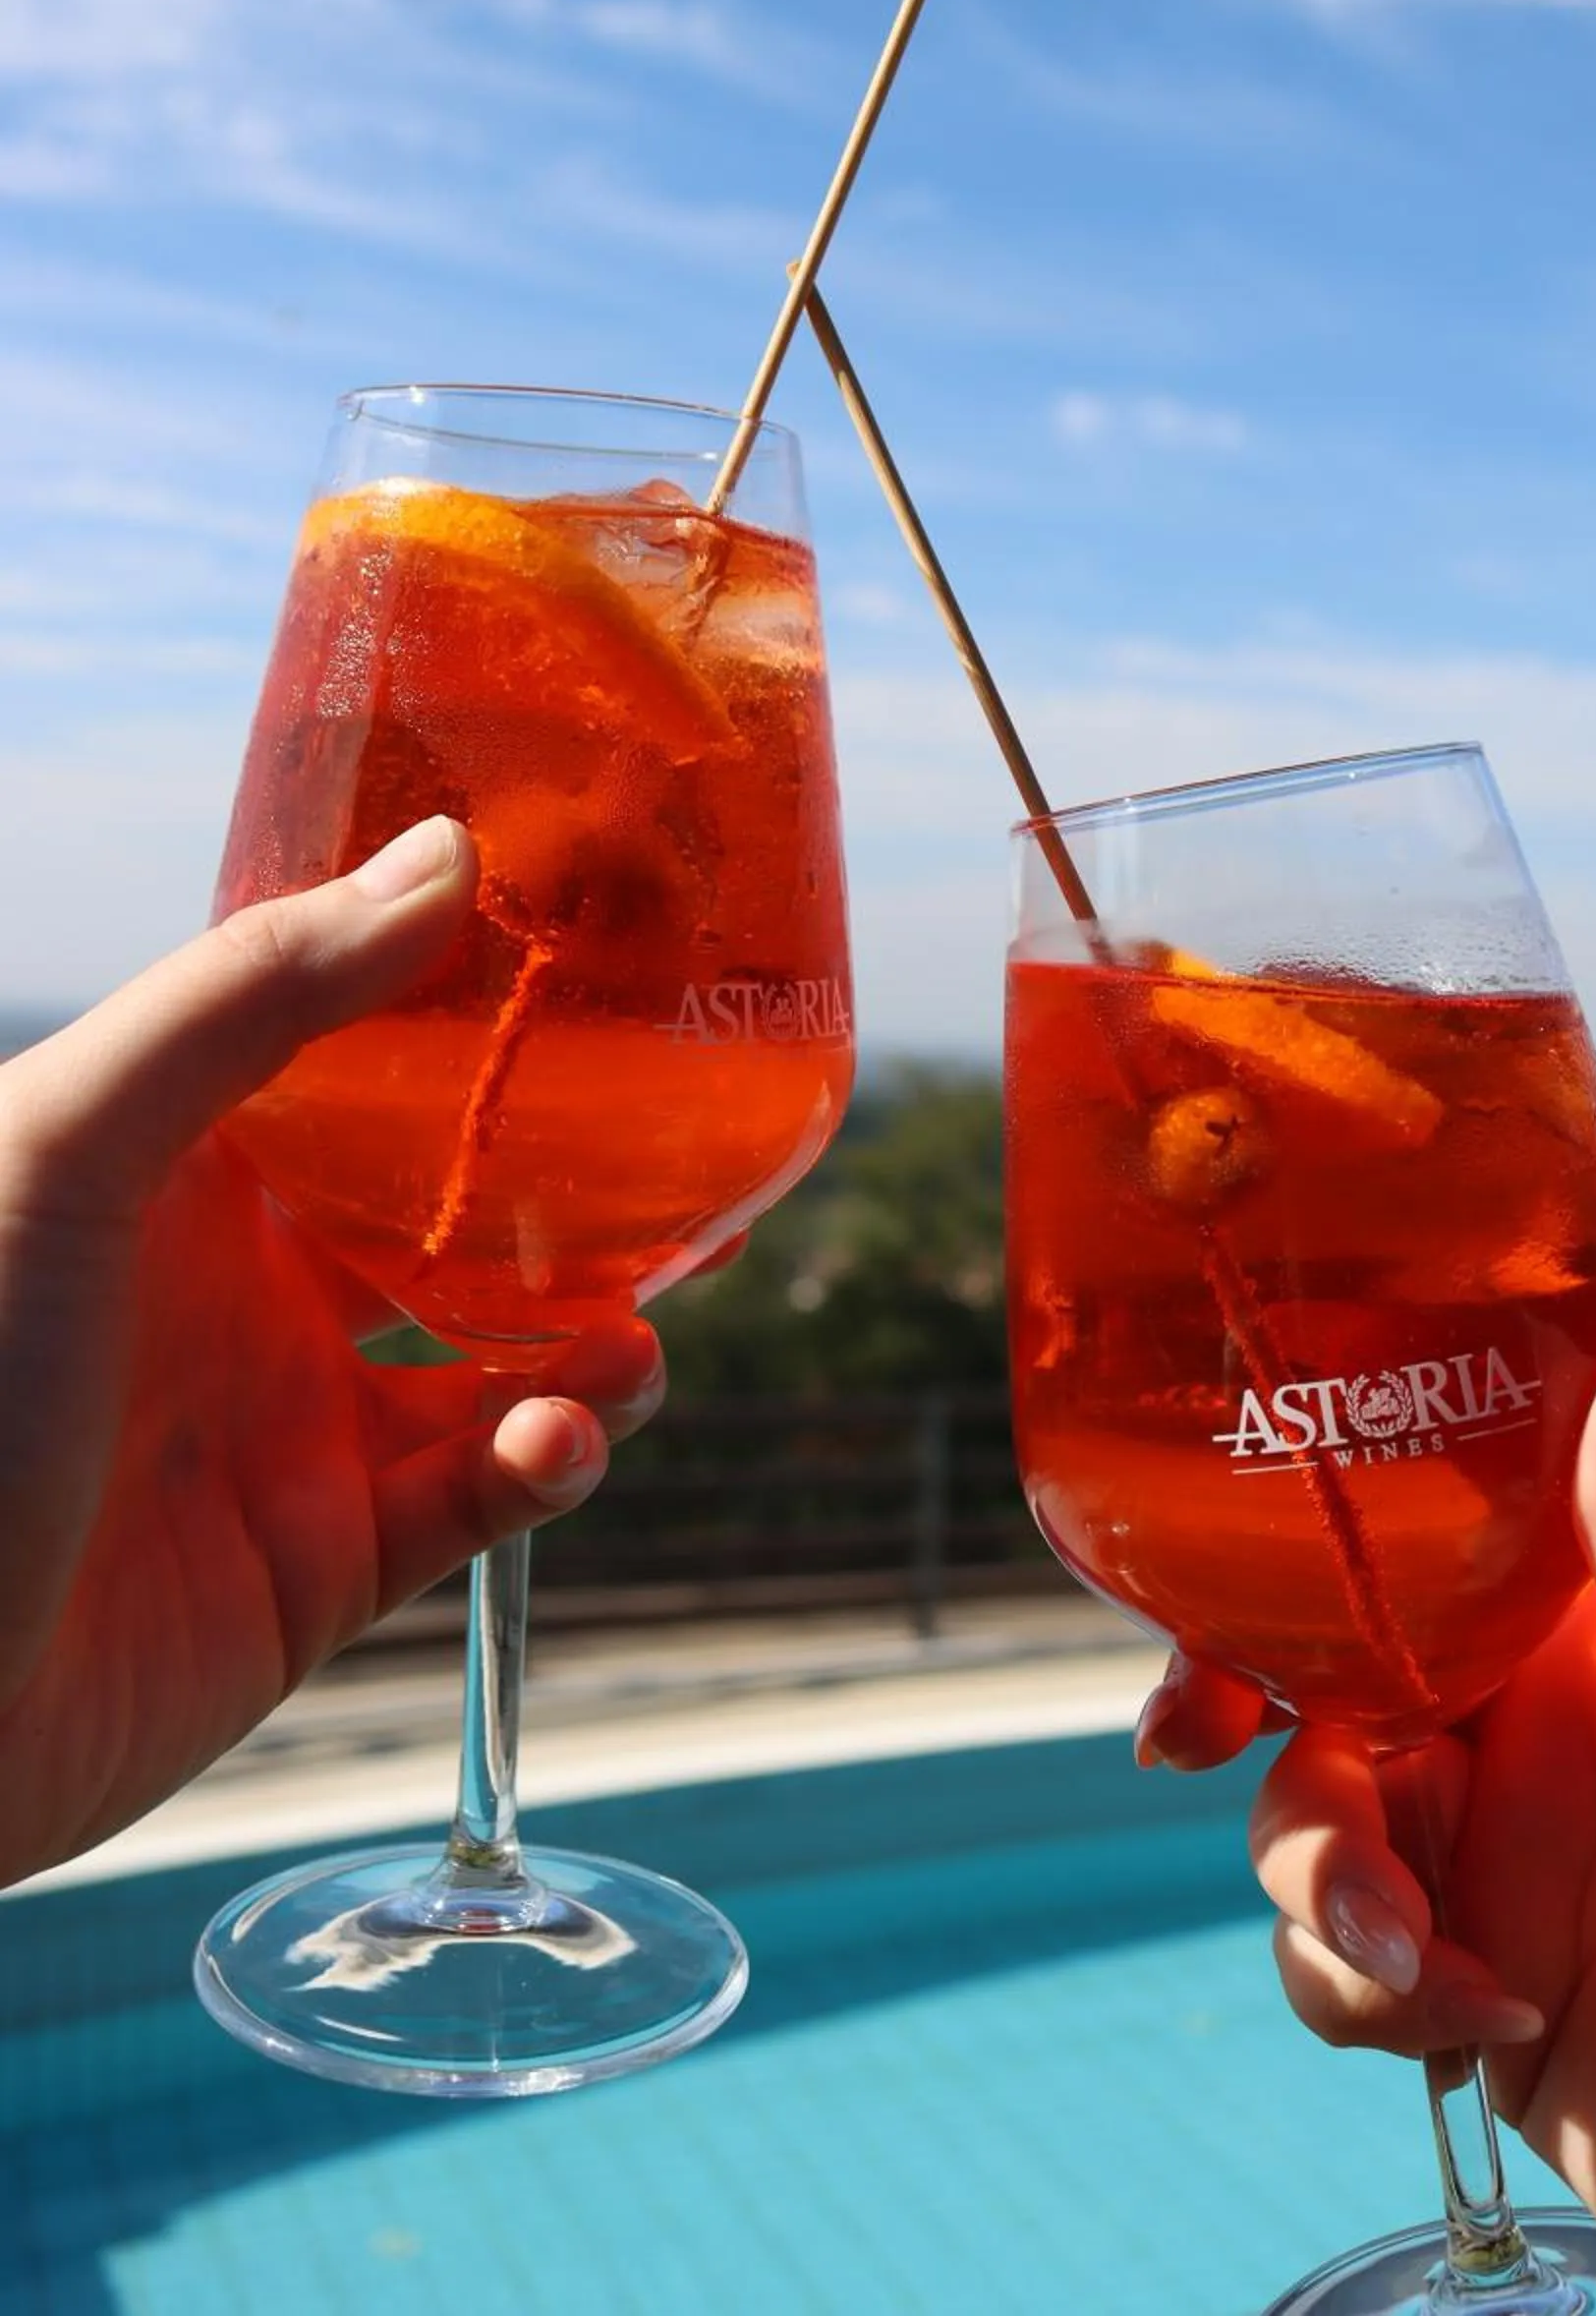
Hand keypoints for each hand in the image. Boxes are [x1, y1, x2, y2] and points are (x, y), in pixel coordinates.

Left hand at [0, 817, 666, 1888]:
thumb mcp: (71, 1141)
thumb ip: (254, 996)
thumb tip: (447, 858)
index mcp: (172, 1163)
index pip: (357, 1063)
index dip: (475, 1022)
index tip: (607, 980)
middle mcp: (238, 1284)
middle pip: (449, 1214)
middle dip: (576, 1197)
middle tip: (696, 1172)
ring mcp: (282, 1427)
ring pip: (490, 1361)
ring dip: (588, 1345)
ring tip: (636, 1336)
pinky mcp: (316, 1567)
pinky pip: (471, 1499)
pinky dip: (544, 1466)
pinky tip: (560, 1442)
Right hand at [1137, 1309, 1595, 2315]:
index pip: (1433, 1530)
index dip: (1314, 1521)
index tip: (1217, 1539)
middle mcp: (1541, 1732)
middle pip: (1330, 1672)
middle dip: (1246, 1707)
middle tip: (1192, 1739)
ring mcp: (1501, 1865)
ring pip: (1311, 1818)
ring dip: (1320, 1877)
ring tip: (1416, 1957)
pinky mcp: (1469, 1995)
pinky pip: (1337, 1965)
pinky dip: (1364, 1994)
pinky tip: (1482, 2025)